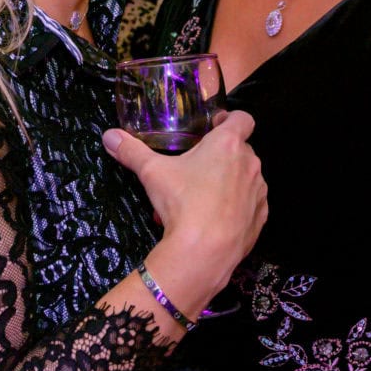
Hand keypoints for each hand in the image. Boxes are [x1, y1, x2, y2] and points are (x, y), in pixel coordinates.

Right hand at [103, 110, 266, 299]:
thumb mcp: (152, 173)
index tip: (213, 127)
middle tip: (196, 168)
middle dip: (222, 155)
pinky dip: (237, 206)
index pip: (243, 118)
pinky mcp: (261, 217)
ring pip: (246, 177)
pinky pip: (251, 203)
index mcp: (228, 144)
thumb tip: (109, 136)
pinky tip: (216, 218)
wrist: (203, 253)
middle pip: (240, 150)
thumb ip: (131, 151)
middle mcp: (250, 163)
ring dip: (230, 181)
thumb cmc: (181, 203)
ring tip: (202, 198)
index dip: (230, 119)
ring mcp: (258, 191)